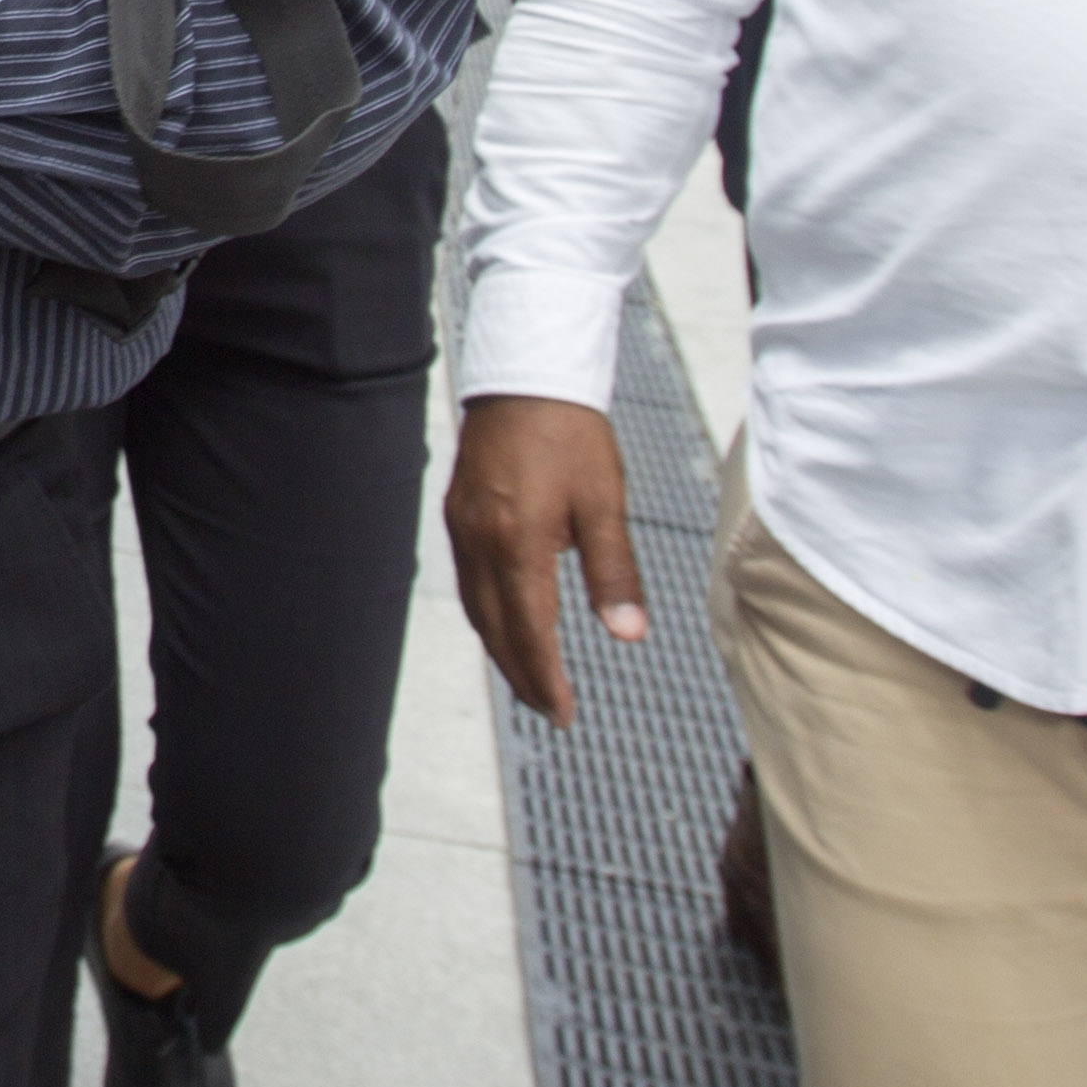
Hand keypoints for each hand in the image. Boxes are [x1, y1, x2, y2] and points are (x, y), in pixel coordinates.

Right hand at [446, 395, 646, 726]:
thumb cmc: (570, 431)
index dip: (545, 677)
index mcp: (517, 540)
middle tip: (548, 708)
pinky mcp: (458, 513)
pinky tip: (506, 620)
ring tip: (529, 676)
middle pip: (496, 629)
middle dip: (521, 674)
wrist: (526, 375)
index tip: (562, 710)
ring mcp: (462, 527)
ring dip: (502, 648)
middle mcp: (480, 540)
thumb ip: (614, 571)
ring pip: (476, 608)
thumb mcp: (604, 502)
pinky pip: (468, 581)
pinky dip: (487, 614)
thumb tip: (628, 633)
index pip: (529, 630)